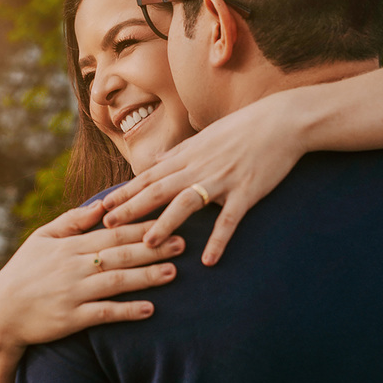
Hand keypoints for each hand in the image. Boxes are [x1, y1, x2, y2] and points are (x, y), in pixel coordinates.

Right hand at [0, 201, 182, 356]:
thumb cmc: (23, 272)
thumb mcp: (41, 239)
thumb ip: (71, 222)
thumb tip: (101, 205)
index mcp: (69, 246)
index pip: (112, 232)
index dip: (142, 226)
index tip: (167, 219)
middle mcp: (73, 267)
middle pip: (120, 254)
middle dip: (153, 248)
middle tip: (182, 243)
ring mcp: (73, 293)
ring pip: (116, 282)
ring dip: (146, 277)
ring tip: (173, 272)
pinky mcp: (71, 319)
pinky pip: (104, 314)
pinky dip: (126, 311)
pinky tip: (149, 309)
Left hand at [101, 93, 304, 265]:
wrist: (281, 122)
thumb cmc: (244, 128)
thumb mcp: (206, 135)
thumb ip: (181, 150)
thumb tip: (158, 157)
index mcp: (188, 156)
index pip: (148, 176)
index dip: (123, 192)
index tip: (101, 206)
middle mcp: (199, 167)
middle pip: (158, 189)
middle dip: (131, 207)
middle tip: (108, 225)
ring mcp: (222, 179)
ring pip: (187, 203)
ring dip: (166, 223)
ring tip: (147, 242)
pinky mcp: (246, 191)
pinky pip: (229, 219)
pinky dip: (219, 239)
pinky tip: (209, 260)